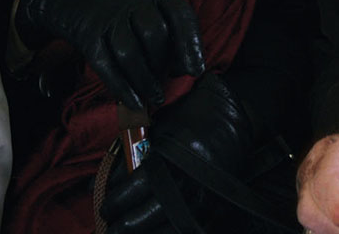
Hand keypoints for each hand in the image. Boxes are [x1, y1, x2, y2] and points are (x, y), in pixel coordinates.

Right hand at [15, 0, 204, 109]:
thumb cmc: (121, 5)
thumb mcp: (146, 3)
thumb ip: (168, 27)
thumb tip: (185, 68)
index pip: (180, 14)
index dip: (191, 45)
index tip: (196, 70)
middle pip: (155, 34)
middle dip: (163, 65)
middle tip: (166, 84)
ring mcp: (107, 16)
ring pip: (130, 53)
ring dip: (145, 81)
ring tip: (156, 98)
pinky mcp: (87, 34)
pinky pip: (106, 65)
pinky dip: (122, 88)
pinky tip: (134, 103)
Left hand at [100, 73, 251, 231]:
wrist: (234, 117)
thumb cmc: (190, 117)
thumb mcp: (156, 129)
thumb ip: (130, 156)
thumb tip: (103, 184)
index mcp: (174, 155)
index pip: (137, 187)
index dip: (116, 202)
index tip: (104, 208)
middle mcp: (190, 178)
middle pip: (150, 213)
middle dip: (126, 225)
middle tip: (111, 229)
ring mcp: (206, 195)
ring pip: (170, 227)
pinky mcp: (216, 206)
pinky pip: (189, 229)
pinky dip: (169, 232)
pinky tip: (156, 232)